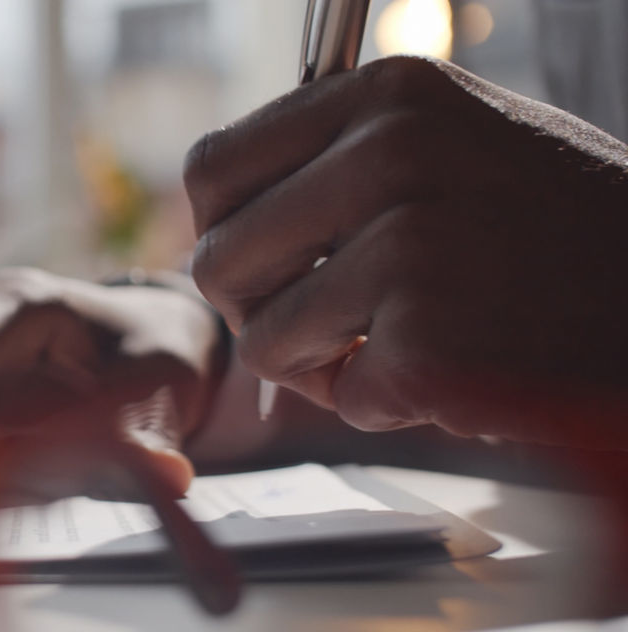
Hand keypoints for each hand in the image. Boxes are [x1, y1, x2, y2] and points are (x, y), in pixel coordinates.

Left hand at [185, 56, 627, 449]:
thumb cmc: (552, 231)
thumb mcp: (449, 142)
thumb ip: (335, 161)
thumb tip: (213, 217)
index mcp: (386, 94)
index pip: (211, 169)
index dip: (219, 232)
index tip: (262, 265)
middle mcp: (390, 154)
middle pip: (217, 259)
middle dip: (256, 311)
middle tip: (320, 326)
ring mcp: (411, 246)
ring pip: (262, 340)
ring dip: (316, 366)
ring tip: (393, 349)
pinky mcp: (431, 341)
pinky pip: (342, 397)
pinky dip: (383, 404)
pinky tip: (450, 375)